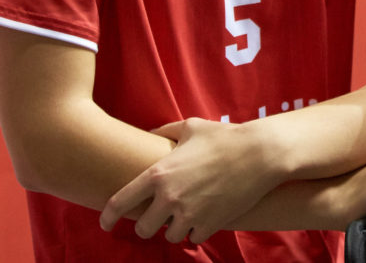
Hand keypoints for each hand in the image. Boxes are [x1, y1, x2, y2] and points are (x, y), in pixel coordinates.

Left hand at [99, 118, 281, 243]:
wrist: (260, 153)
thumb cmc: (224, 137)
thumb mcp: (191, 126)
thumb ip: (166, 131)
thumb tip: (150, 133)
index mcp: (158, 174)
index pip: (120, 203)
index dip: (107, 217)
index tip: (106, 224)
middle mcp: (169, 197)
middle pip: (142, 228)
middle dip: (148, 225)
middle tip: (156, 218)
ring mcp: (189, 213)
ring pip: (169, 237)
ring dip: (174, 229)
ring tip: (184, 217)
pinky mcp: (210, 224)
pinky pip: (194, 238)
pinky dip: (196, 231)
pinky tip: (203, 218)